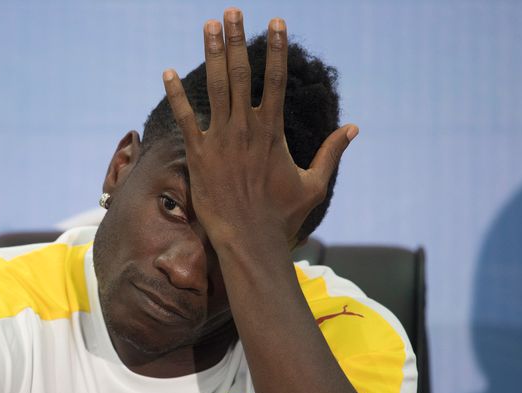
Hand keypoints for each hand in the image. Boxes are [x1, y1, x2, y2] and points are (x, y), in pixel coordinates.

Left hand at [162, 8, 357, 247]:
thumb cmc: (282, 215)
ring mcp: (221, 140)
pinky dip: (175, 95)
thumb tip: (355, 127)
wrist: (249, 241)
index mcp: (273, 131)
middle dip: (236, 40)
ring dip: (211, 54)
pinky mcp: (199, 155)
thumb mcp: (315, 184)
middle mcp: (246, 129)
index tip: (276, 23)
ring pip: (215, 88)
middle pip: (241, 74)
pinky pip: (185, 119)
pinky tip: (166, 72)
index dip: (275, 49)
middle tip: (232, 11)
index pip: (275, 80)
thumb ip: (333, 152)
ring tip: (208, 25)